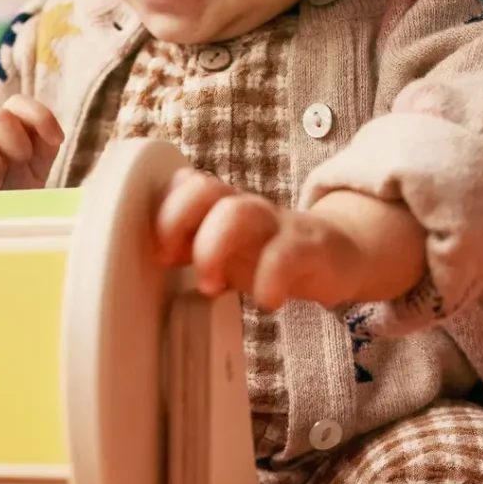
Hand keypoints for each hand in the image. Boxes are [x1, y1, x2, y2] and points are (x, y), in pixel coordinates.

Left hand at [155, 169, 425, 309]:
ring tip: (210, 285)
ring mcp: (277, 224)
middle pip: (204, 189)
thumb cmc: (267, 254)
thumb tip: (143, 252)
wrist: (339, 253)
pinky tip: (266, 299)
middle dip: (178, 222)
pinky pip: (286, 254)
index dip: (163, 211)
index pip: (183, 184)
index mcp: (219, 206)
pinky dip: (270, 279)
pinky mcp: (310, 248)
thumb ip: (186, 245)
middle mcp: (244, 207)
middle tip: (173, 262)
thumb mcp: (224, 249)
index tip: (158, 251)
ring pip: (240, 213)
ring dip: (213, 248)